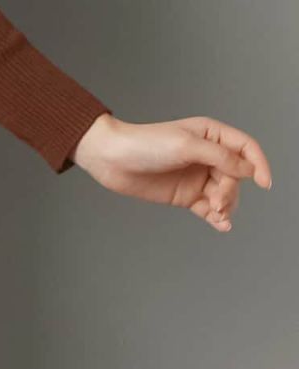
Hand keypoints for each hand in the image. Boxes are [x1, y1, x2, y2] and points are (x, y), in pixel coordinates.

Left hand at [71, 114, 271, 232]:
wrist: (113, 160)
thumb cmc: (146, 144)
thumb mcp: (186, 146)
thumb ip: (218, 157)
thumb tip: (246, 169)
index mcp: (212, 135)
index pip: (245, 149)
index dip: (258, 164)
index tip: (264, 183)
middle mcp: (207, 156)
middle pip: (234, 175)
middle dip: (231, 190)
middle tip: (219, 203)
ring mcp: (196, 177)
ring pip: (222, 193)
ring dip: (225, 205)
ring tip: (219, 215)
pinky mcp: (184, 195)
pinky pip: (206, 208)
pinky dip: (215, 217)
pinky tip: (222, 225)